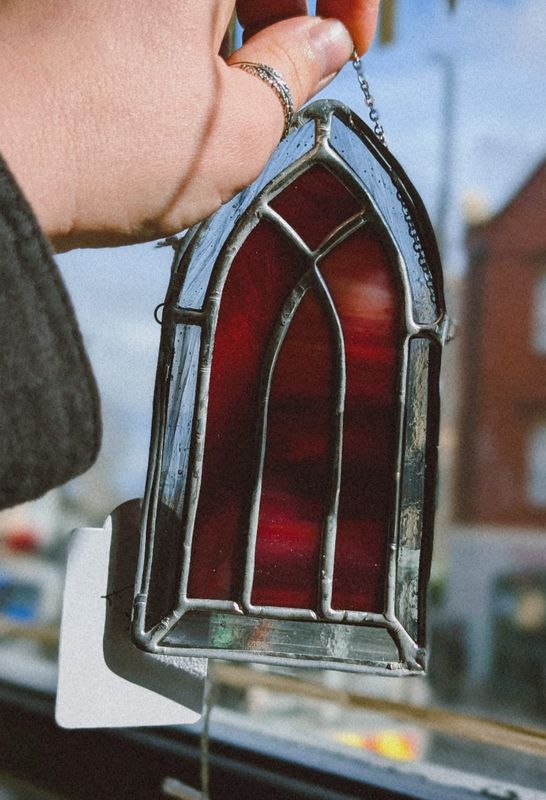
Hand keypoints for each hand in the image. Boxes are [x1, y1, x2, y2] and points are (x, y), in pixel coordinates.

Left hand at [0, 1, 378, 250]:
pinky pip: (151, 8)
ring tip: (225, 98)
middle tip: (290, 80)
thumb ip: (298, 71)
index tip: (349, 45)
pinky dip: (181, 31)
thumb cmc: (109, 147)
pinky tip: (173, 88)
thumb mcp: (239, 128)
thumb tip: (325, 44)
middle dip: (286, 10)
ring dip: (233, 26)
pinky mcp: (69, 2)